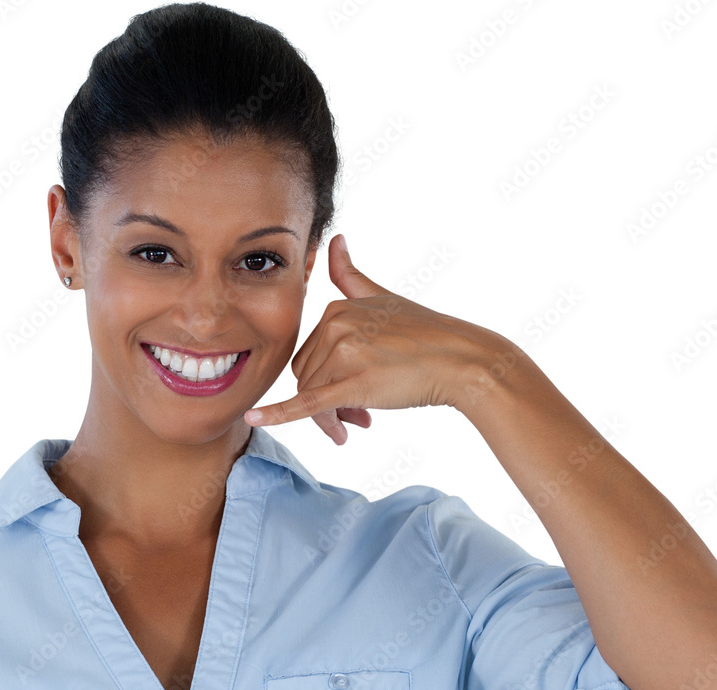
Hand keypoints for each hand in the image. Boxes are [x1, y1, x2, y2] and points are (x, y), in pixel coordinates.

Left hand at [244, 233, 518, 444]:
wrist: (463, 361)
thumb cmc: (427, 334)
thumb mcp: (383, 297)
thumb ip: (351, 275)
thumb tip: (335, 238)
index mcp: (337, 308)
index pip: (310, 355)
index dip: (325, 379)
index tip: (352, 398)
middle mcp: (335, 325)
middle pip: (308, 378)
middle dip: (328, 403)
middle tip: (357, 420)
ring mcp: (345, 352)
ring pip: (314, 397)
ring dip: (331, 419)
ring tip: (358, 425)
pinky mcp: (354, 382)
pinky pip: (307, 403)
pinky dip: (277, 413)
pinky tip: (253, 419)